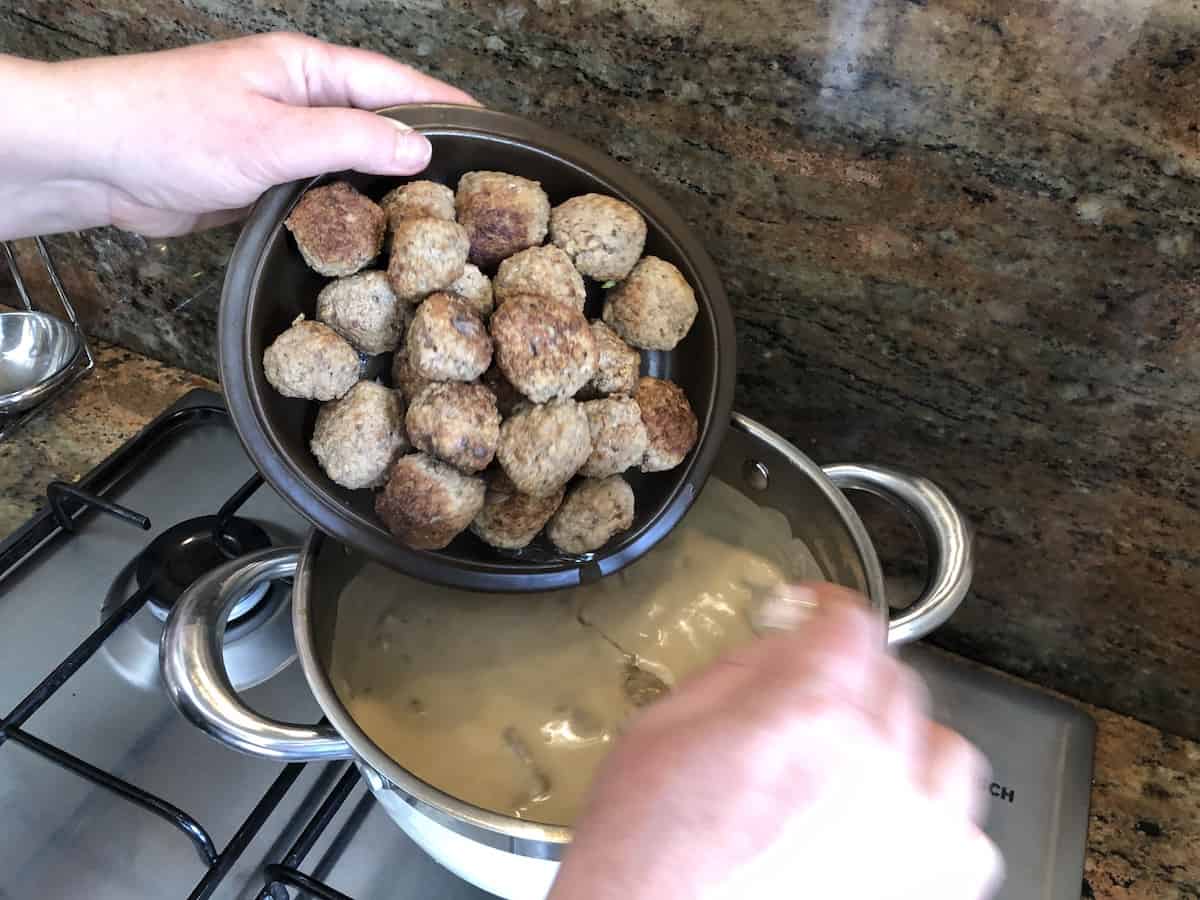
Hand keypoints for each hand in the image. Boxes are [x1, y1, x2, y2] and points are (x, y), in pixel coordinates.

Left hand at [0, 33, 475, 239]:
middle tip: (470, 194)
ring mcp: (283, 138)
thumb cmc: (170, 129)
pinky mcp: (265, 177)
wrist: (94, 162)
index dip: (447, 108)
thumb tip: (419, 147)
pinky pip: (322, 192)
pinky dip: (347, 211)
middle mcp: (301, 98)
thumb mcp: (274, 134)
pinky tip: (373, 237)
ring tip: (435, 223)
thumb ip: (351, 140)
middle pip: (380, 122)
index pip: (397, 82)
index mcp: (309, 68)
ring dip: (384, 188)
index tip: (492, 134)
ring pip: (352, 162)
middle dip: (423, 153)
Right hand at [551, 583, 1002, 899]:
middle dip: (852, 672)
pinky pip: (963, 832)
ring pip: (943, 748)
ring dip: (903, 740)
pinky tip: (888, 819)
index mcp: (810, 711)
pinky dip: (930, 817)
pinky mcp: (928, 888)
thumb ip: (741, 671)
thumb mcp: (665, 725)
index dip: (826, 608)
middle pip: (897, 678)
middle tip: (816, 689)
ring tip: (860, 758)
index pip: (851, 623)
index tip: (816, 613)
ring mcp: (912, 835)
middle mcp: (877, 765)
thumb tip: (784, 646)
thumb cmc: (647, 854)